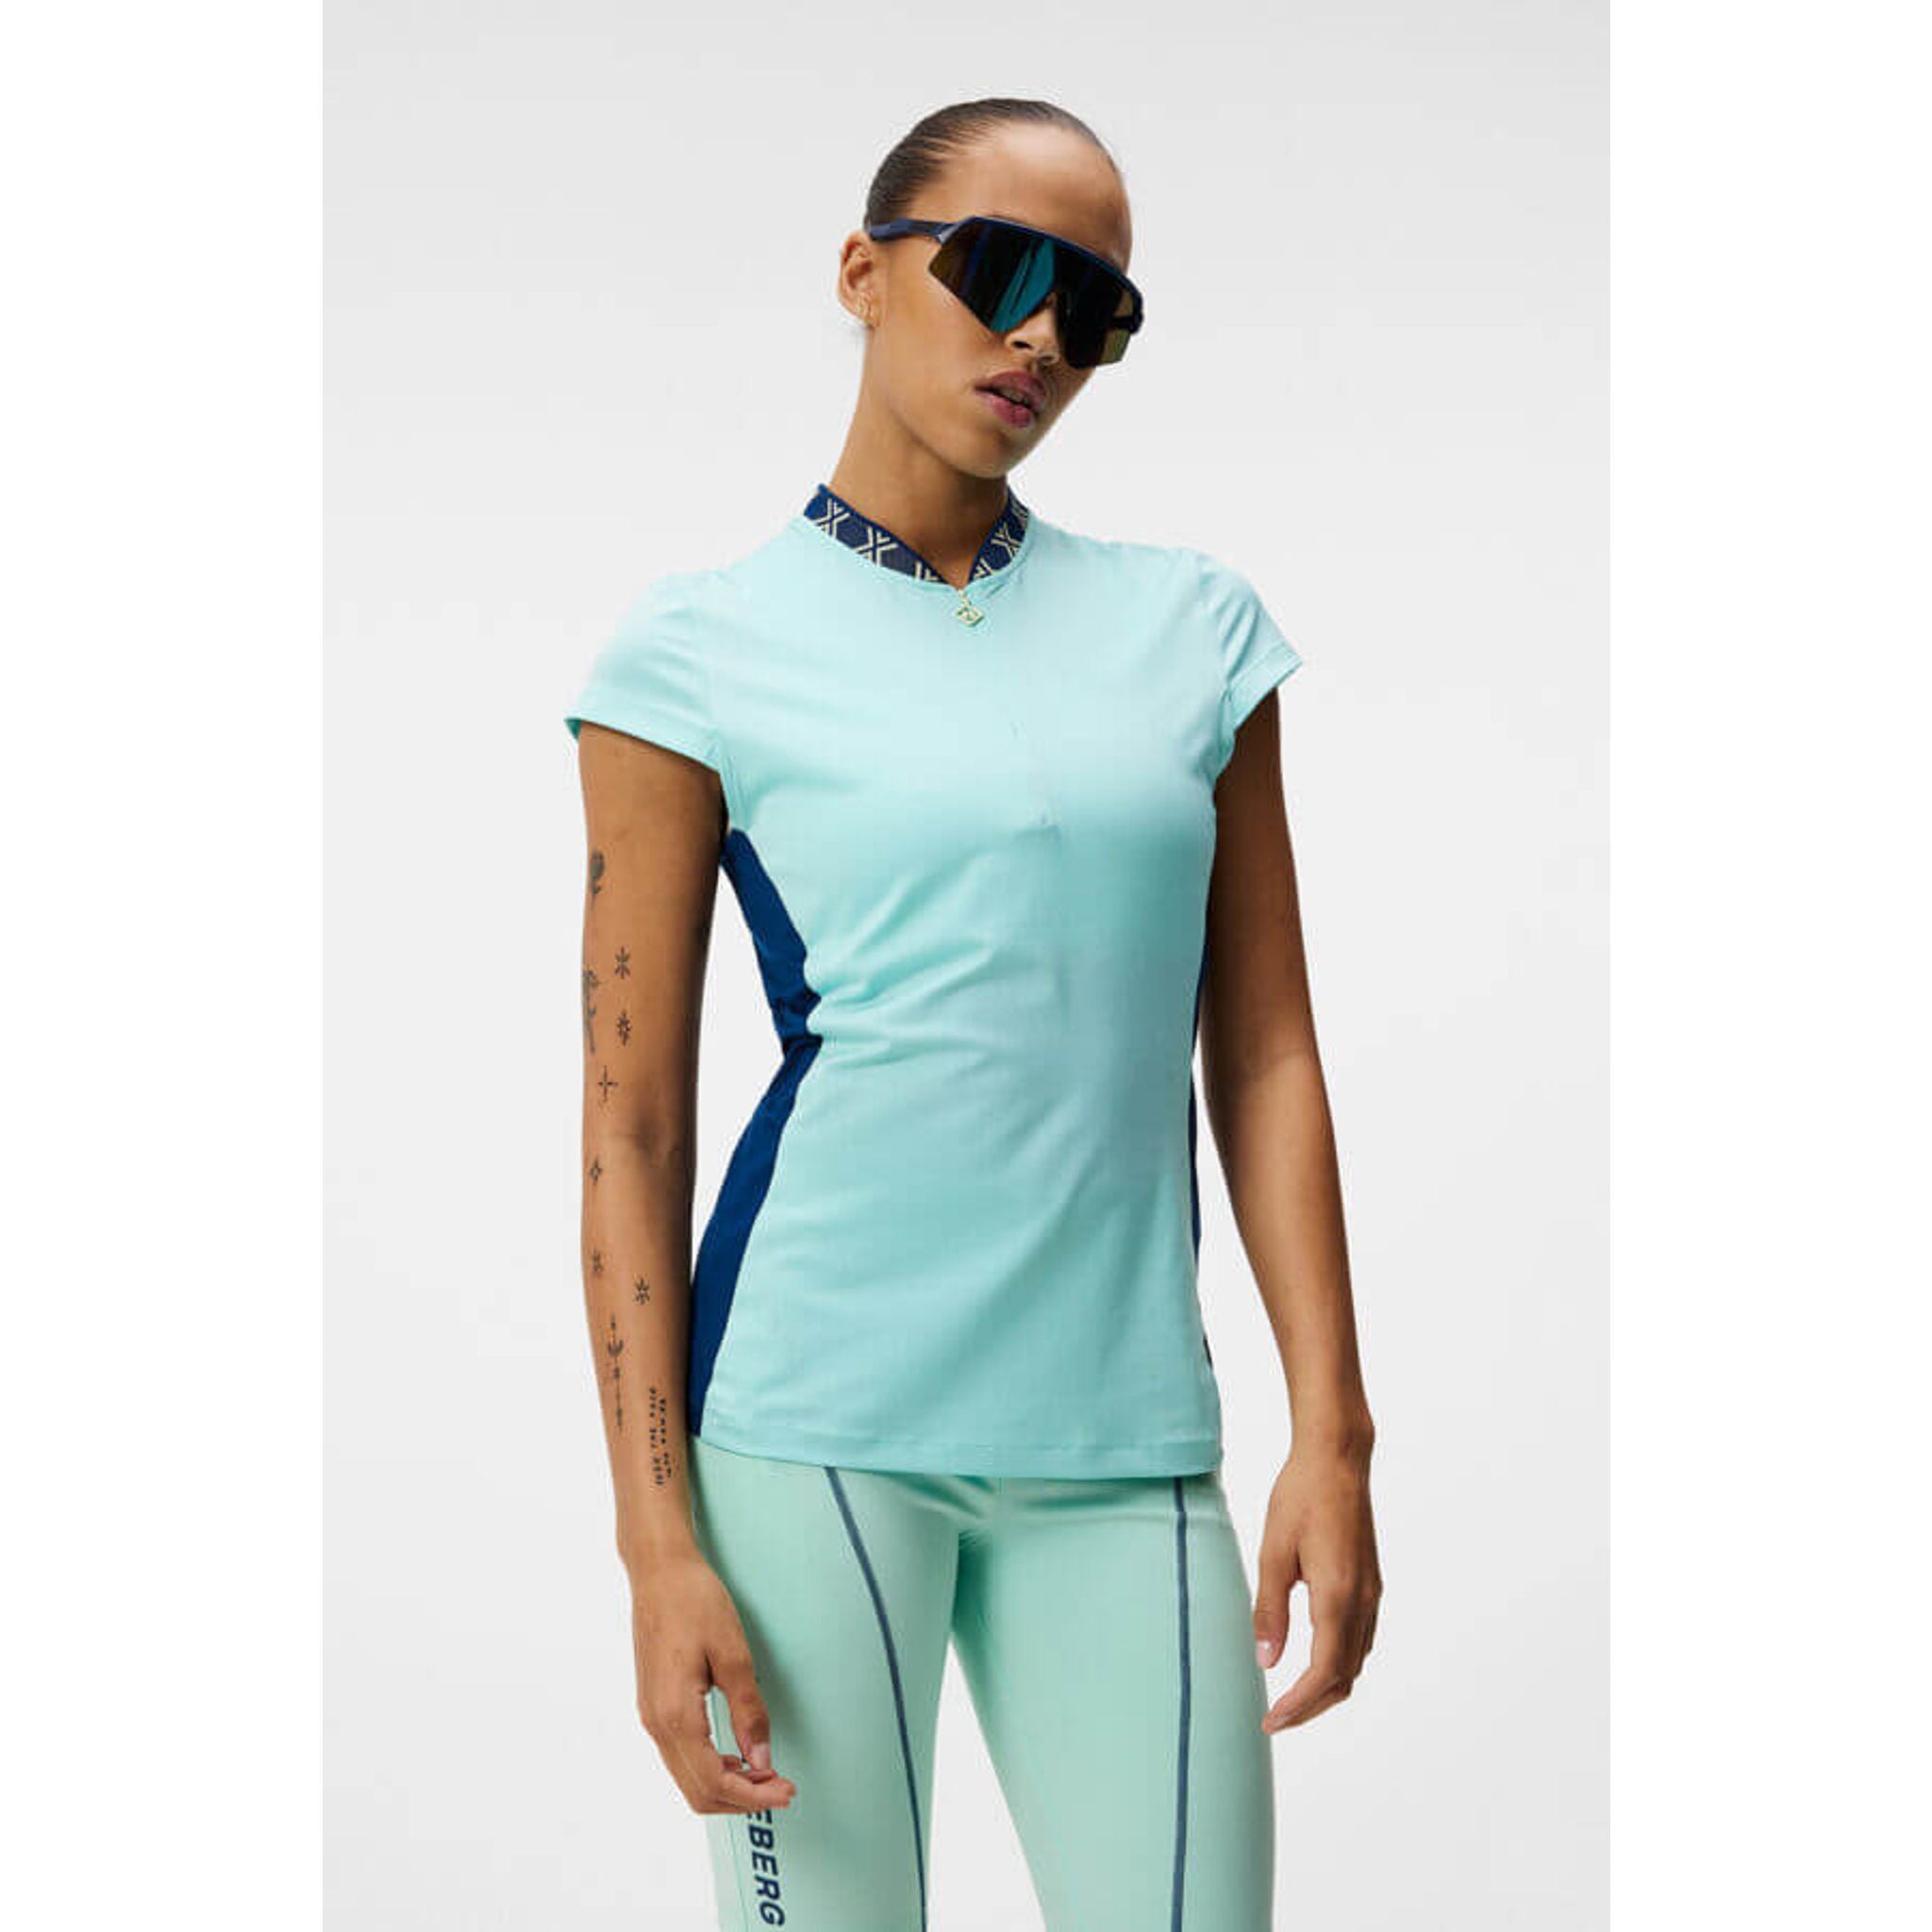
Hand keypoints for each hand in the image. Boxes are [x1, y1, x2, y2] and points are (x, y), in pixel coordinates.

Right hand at [630, 1551, 796, 1812]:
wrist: (658, 1572)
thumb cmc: (693, 1601)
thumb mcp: (733, 1652)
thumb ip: (748, 1710)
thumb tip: (762, 1758)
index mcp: (675, 1714)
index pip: (714, 1781)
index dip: (753, 1796)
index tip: (785, 1792)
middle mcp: (656, 1723)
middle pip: (697, 1792)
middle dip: (742, 1799)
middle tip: (781, 1787)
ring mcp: (651, 1716)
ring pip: (687, 1778)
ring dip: (727, 1785)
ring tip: (765, 1772)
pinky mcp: (654, 1706)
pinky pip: (681, 1756)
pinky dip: (711, 1767)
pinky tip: (737, 1755)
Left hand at [1253, 1443, 1381, 1730]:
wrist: (1338, 1458)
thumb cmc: (1300, 1497)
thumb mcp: (1273, 1551)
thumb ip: (1270, 1609)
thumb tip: (1266, 1662)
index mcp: (1338, 1596)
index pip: (1324, 1672)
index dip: (1299, 1705)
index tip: (1271, 1721)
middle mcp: (1363, 1601)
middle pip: (1345, 1677)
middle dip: (1312, 1706)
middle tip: (1276, 1719)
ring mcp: (1372, 1593)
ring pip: (1357, 1661)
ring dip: (1328, 1687)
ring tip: (1291, 1697)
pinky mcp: (1372, 1583)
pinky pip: (1361, 1639)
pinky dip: (1340, 1662)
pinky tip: (1314, 1658)